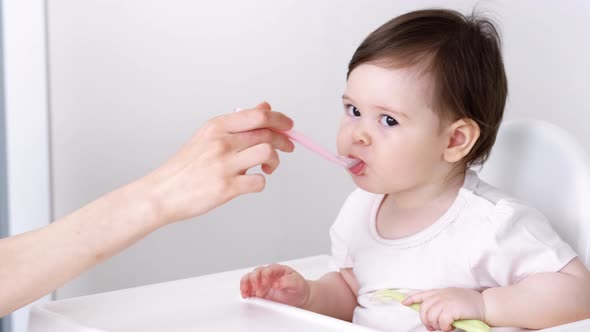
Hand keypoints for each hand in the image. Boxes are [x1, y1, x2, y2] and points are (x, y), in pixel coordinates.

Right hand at [143, 101, 294, 224]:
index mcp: (216, 127)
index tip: (288, 126)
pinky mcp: (226, 187)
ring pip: (267, 153)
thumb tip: (264, 107)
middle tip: (288, 147)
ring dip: (275, 161)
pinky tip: (251, 182)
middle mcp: (221, 142)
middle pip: (267, 133)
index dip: (279, 119)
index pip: (258, 115)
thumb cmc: (185, 166)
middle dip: (284, 141)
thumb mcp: (208, 136)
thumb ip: (237, 123)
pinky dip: (260, 182)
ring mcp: (224, 165)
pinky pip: (258, 181)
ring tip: (267, 167)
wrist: (163, 192)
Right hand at [240, 264, 309, 307]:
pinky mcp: (258, 291)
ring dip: (246, 285)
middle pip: (256, 272)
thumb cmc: (298, 287)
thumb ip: (288, 281)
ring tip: (247, 292)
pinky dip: (245, 291)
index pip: (267, 269)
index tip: (266, 284)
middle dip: (254, 280)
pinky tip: (246, 296)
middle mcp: (268, 274)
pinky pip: (248, 289)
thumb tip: (277, 283)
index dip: (265, 276)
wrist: (299, 296)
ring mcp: (262, 282)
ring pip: (249, 279)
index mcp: (277, 269)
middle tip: (258, 289)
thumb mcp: (297, 283)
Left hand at [402, 287, 485, 331]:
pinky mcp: (451, 309)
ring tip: (445, 326)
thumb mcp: (452, 298)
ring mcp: (445, 301)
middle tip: (434, 327)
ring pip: (431, 317)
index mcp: (440, 292)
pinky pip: (441, 322)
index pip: (421, 294)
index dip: (411, 299)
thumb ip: (440, 303)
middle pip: (423, 310)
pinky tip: (451, 327)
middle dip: (426, 321)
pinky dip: (445, 327)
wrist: (485, 305)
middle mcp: (440, 295)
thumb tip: (430, 320)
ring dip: (436, 326)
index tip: (404, 303)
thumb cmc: (469, 304)